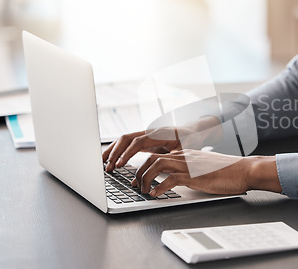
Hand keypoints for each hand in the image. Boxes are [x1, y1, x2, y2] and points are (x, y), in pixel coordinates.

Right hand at [102, 116, 220, 171]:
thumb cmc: (191, 140)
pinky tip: (112, 159)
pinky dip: (118, 150)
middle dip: (114, 152)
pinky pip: (128, 143)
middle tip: (107, 167)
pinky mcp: (145, 139)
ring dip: (113, 151)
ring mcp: (146, 134)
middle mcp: (150, 131)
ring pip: (124, 140)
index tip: (119, 164)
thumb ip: (175, 154)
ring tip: (103, 163)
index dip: (127, 153)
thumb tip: (167, 161)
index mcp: (159, 134)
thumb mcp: (187, 148)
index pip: (138, 142)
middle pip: (126, 138)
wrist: (194, 131)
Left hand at [131, 149, 281, 195]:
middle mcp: (184, 156)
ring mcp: (189, 165)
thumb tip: (179, 177)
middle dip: (139, 171)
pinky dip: (159, 187)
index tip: (139, 176)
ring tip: (142, 190)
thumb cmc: (228, 171)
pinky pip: (170, 179)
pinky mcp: (194, 176)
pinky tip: (155, 194)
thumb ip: (191, 168)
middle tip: (135, 184)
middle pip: (152, 157)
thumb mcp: (205, 167)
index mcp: (187, 153)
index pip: (159, 154)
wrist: (244, 170)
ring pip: (157, 165)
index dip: (145, 165)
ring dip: (145, 178)